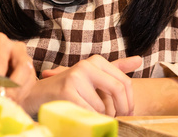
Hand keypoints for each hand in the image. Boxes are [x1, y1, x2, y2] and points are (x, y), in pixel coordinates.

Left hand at [0, 32, 35, 102]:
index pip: (1, 58)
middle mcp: (15, 48)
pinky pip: (29, 87)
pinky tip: (8, 104)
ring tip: (4, 105)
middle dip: (14, 86)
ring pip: (29, 78)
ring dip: (18, 94)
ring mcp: (24, 61)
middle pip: (23, 66)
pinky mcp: (28, 74)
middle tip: (4, 101)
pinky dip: (20, 97)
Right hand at [21, 55, 141, 116]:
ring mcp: (76, 77)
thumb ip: (115, 69)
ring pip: (102, 107)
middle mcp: (86, 65)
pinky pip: (89, 112)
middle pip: (118, 90)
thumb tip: (139, 59)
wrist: (37, 95)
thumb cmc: (69, 88)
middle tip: (116, 119)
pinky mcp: (67, 91)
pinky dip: (88, 119)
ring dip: (99, 117)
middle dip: (121, 109)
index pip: (124, 82)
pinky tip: (79, 115)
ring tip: (86, 113)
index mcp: (95, 61)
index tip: (126, 112)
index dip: (129, 101)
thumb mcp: (93, 76)